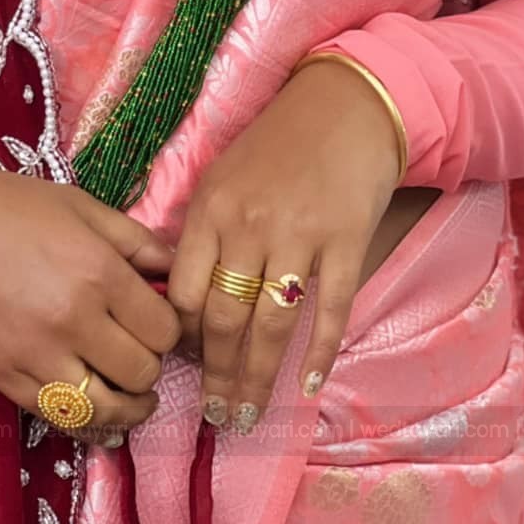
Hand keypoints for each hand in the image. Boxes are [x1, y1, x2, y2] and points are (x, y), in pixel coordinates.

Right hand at [0, 163, 181, 438]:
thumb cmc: (7, 207)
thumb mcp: (80, 207)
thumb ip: (136, 240)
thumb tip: (177, 269)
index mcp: (97, 271)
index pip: (163, 328)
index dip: (170, 329)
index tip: (161, 323)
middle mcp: (73, 319)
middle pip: (141, 371)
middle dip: (150, 365)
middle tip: (143, 351)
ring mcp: (37, 356)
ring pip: (107, 408)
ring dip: (129, 407)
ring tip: (135, 397)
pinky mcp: (6, 380)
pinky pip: (61, 418)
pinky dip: (88, 421)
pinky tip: (98, 410)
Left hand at [168, 57, 402, 431]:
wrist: (345, 106)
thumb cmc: (277, 144)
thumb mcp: (223, 176)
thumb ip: (201, 232)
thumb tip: (178, 299)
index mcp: (211, 209)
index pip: (184, 292)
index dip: (180, 339)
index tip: (181, 370)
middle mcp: (249, 225)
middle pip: (223, 317)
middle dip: (216, 375)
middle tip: (214, 416)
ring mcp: (299, 235)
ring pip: (270, 324)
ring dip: (257, 378)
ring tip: (248, 415)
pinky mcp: (345, 241)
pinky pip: (329, 310)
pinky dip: (317, 353)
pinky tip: (306, 386)